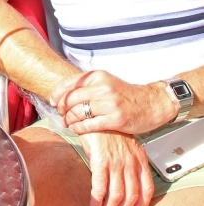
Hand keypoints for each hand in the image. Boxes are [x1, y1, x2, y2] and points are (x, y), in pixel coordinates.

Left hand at [50, 70, 173, 134]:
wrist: (152, 103)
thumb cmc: (126, 95)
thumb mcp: (105, 82)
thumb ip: (87, 86)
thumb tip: (62, 93)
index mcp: (98, 77)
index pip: (69, 84)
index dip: (57, 94)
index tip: (52, 101)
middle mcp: (103, 88)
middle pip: (70, 99)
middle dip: (61, 108)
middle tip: (60, 114)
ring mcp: (110, 104)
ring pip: (78, 112)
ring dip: (68, 119)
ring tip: (67, 123)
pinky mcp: (116, 119)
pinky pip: (89, 125)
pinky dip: (78, 128)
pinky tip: (76, 129)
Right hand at [80, 131, 152, 205]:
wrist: (94, 114)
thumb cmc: (107, 129)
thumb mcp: (125, 144)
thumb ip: (128, 160)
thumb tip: (122, 177)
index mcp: (139, 159)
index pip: (147, 187)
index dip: (142, 204)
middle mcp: (130, 162)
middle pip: (131, 194)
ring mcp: (116, 163)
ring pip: (116, 194)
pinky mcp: (100, 161)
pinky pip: (100, 186)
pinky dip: (97, 200)